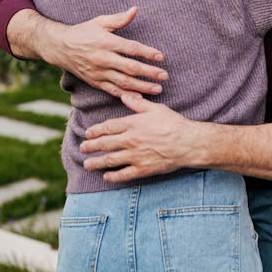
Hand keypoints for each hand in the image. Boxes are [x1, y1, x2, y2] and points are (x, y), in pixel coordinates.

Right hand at [40, 7, 167, 98]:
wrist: (59, 47)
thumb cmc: (83, 32)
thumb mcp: (100, 22)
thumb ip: (119, 18)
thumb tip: (136, 9)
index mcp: (107, 42)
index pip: (132, 48)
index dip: (148, 53)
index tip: (161, 57)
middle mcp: (103, 59)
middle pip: (130, 68)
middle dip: (149, 72)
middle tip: (165, 75)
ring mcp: (99, 72)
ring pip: (124, 82)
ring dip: (142, 86)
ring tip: (158, 89)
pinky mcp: (95, 82)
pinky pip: (113, 90)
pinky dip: (126, 95)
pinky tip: (140, 98)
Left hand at [81, 94, 203, 181]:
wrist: (188, 143)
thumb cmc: (174, 124)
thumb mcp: (156, 109)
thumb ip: (138, 103)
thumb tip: (125, 95)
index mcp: (133, 124)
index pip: (108, 127)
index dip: (95, 131)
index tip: (88, 133)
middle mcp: (131, 140)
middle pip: (104, 144)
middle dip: (91, 146)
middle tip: (83, 148)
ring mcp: (136, 156)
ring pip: (110, 160)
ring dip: (96, 163)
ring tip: (87, 164)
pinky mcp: (143, 169)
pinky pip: (123, 175)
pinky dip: (112, 176)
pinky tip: (106, 176)